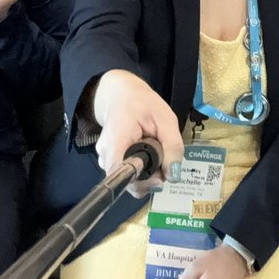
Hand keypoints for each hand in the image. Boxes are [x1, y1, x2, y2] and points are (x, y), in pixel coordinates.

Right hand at [93, 69, 183, 196]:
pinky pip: (128, 175)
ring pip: (129, 180)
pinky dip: (141, 170)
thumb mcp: (165, 119)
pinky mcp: (110, 162)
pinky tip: (147, 154)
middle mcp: (106, 153)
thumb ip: (172, 146)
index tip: (158, 177)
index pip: (120, 173)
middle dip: (151, 177)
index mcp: (117, 138)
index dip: (140, 182)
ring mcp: (105, 159)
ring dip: (147, 173)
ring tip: (155, 151)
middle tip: (164, 158)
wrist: (122, 96)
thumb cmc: (142, 104)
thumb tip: (173, 175)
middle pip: (127, 181)